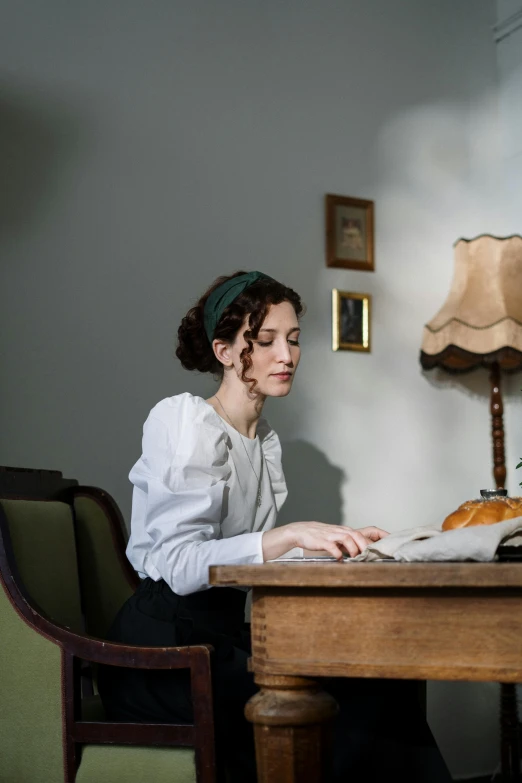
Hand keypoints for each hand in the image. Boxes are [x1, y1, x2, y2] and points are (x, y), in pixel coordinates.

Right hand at [262, 522, 387, 561]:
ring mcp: (332, 535)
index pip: (368, 531)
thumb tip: (365, 555)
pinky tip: (339, 559)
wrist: (301, 531)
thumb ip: (350, 545)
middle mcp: (342, 531)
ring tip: (355, 558)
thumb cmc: (321, 537)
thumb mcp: (338, 539)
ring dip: (353, 549)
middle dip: (366, 546)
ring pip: (348, 538)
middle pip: (359, 535)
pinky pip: (332, 547)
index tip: (392, 542)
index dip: (381, 535)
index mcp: (348, 531)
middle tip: (371, 556)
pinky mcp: (322, 541)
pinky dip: (337, 553)